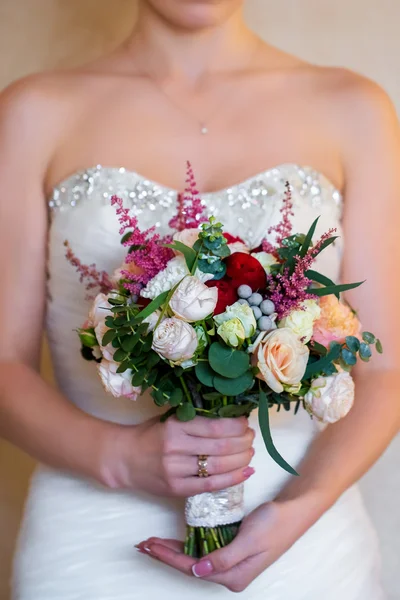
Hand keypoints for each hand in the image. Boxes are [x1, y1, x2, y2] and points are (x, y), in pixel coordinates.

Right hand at [99, 415, 254, 496]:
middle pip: (221, 447)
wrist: (123, 458)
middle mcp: (176, 448)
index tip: (245, 423)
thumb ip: (195, 418)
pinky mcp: (176, 488)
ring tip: (250, 453)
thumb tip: (230, 417)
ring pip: (218, 466)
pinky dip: (232, 479)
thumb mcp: (169, 419)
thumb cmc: (150, 435)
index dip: (236, 426)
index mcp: (175, 426)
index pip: (215, 426)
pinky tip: (246, 472)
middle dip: (243, 442)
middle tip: (251, 438)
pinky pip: (210, 485)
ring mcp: (176, 470)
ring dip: (241, 460)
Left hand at [136, 499, 314, 591]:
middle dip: (167, 554)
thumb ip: (224, 557)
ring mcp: (232, 561)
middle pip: (191, 565)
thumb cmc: (274, 524)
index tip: (151, 545)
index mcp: (234, 576)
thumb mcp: (249, 540)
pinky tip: (178, 535)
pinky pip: (205, 547)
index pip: (193, 569)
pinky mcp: (233, 548)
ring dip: (175, 548)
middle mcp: (230, 573)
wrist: (295, 512)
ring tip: (155, 541)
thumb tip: (198, 570)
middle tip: (145, 543)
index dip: (169, 557)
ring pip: (196, 556)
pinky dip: (190, 541)